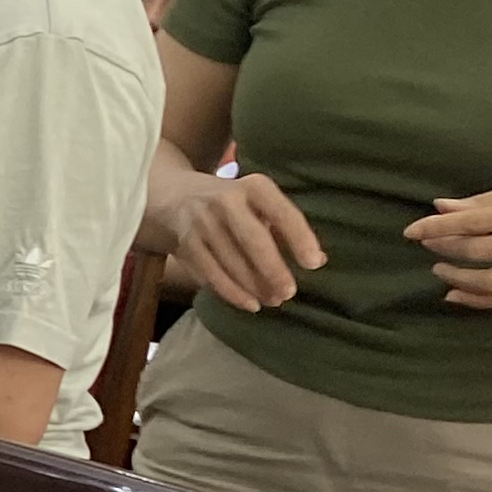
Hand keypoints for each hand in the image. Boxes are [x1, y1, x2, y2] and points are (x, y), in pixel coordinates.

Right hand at [166, 170, 325, 310]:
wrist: (174, 196)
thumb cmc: (233, 204)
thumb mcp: (258, 202)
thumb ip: (285, 228)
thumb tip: (317, 260)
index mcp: (253, 187)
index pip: (282, 212)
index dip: (299, 238)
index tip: (313, 264)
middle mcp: (225, 201)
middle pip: (253, 240)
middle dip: (272, 269)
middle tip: (288, 293)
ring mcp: (201, 224)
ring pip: (231, 262)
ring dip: (254, 286)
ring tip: (273, 301)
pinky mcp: (185, 245)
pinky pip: (210, 274)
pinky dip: (231, 292)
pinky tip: (250, 303)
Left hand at [408, 176, 491, 311]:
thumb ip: (487, 200)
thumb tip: (440, 207)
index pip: (478, 221)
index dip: (440, 228)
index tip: (411, 231)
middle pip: (482, 252)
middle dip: (446, 250)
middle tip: (428, 246)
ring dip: (458, 280)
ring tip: (440, 271)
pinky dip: (479, 301)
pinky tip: (457, 295)